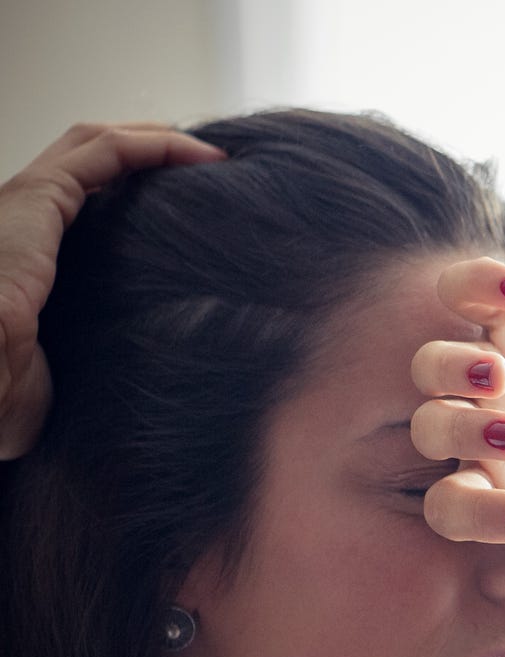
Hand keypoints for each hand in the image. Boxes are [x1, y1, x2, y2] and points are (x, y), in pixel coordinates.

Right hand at [0, 122, 224, 458]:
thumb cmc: (11, 396)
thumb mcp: (70, 367)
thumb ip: (102, 351)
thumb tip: (167, 379)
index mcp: (28, 257)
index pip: (85, 205)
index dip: (135, 194)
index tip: (191, 207)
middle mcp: (22, 221)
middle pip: (92, 162)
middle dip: (151, 154)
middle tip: (207, 168)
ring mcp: (24, 203)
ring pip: (97, 143)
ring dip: (158, 141)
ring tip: (213, 155)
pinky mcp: (36, 197)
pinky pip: (105, 152)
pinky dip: (155, 146)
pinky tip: (201, 156)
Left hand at [410, 257, 504, 549]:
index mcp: (495, 490)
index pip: (453, 509)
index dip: (478, 517)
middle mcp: (478, 431)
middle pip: (430, 430)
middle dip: (461, 433)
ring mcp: (492, 370)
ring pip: (431, 366)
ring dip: (453, 368)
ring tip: (501, 372)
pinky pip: (464, 291)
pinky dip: (477, 283)